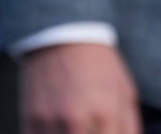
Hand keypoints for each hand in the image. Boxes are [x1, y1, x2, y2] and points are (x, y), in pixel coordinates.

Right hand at [18, 42, 139, 133]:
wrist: (63, 36)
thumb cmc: (99, 66)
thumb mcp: (125, 92)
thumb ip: (130, 127)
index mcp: (106, 115)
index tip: (107, 133)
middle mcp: (77, 121)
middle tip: (91, 129)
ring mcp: (50, 122)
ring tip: (77, 127)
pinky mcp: (30, 120)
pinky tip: (60, 129)